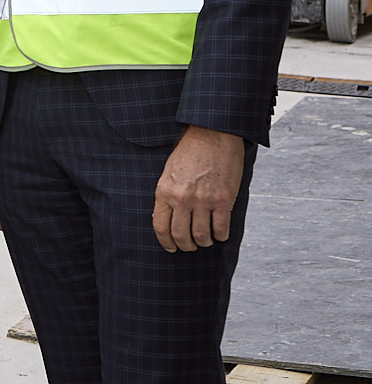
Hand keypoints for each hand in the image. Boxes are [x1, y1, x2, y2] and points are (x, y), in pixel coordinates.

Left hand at [154, 125, 245, 252]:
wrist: (212, 136)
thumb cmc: (189, 153)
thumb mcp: (168, 173)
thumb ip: (168, 195)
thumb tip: (171, 218)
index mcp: (164, 192)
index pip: (160, 226)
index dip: (166, 241)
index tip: (171, 247)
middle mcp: (182, 199)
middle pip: (180, 235)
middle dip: (185, 246)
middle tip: (190, 247)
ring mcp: (203, 201)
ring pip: (201, 235)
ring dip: (204, 242)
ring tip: (205, 241)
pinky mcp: (223, 200)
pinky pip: (221, 228)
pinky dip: (221, 236)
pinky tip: (220, 234)